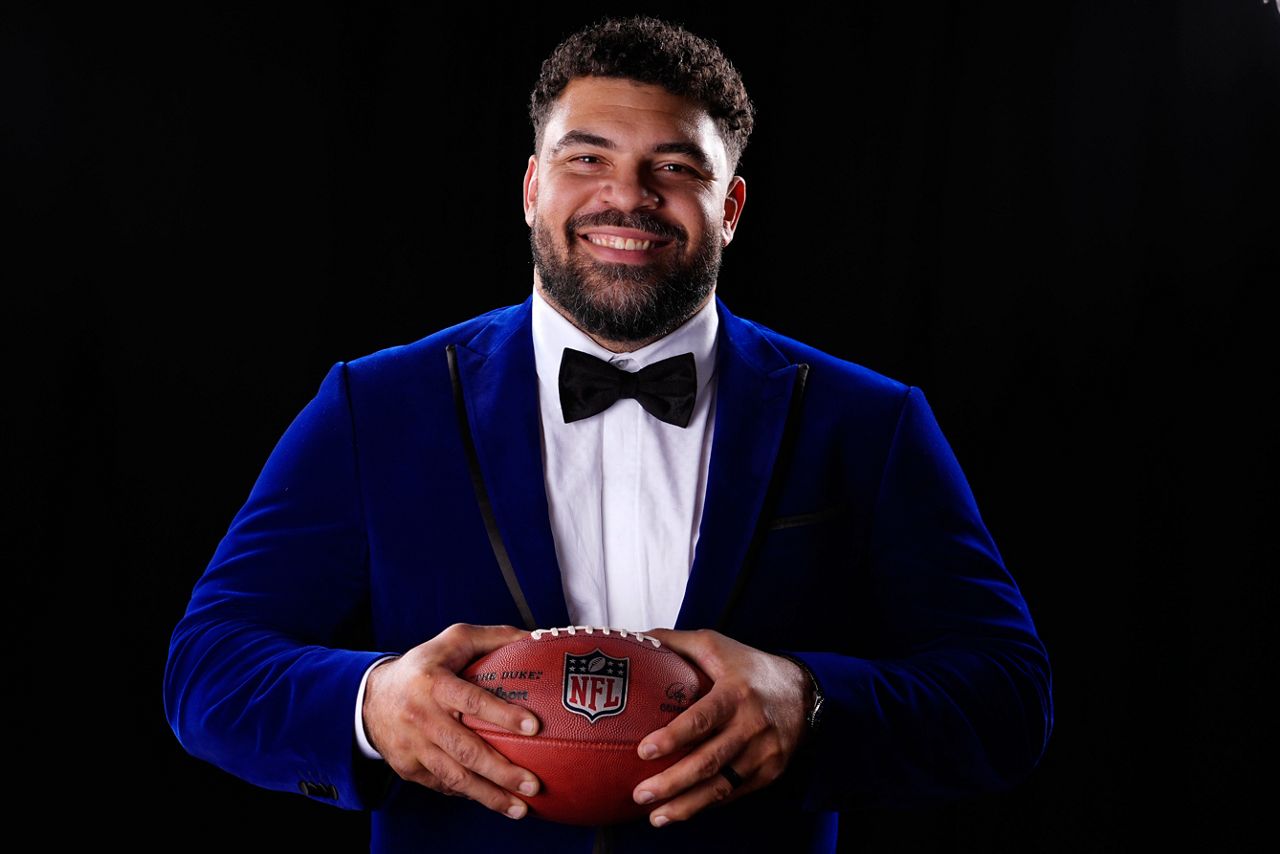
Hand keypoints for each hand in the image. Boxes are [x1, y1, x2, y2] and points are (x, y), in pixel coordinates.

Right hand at [362, 623, 541, 818]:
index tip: (533, 726)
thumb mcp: (453, 640)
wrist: (371, 698)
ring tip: (521, 808)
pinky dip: (470, 793)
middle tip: (533, 784)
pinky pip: (443, 785)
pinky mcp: (408, 768)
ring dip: (490, 796)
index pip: (471, 700)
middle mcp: (421, 717)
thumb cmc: (425, 666)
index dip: (502, 714)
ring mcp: (413, 746)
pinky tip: (494, 799)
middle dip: (501, 771)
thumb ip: (494, 637)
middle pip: (465, 750)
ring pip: (454, 777)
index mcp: (434, 683)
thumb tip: (535, 637)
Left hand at [631, 629, 810, 826]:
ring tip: (655, 816)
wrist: (803, 692)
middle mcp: (752, 725)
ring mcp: (763, 753)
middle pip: (709, 761)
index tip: (644, 750)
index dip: (674, 736)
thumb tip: (636, 639)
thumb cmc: (749, 667)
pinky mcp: (769, 772)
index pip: (702, 718)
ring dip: (686, 805)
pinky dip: (706, 805)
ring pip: (721, 786)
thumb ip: (676, 643)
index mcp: (735, 693)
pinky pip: (733, 793)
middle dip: (673, 781)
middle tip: (641, 793)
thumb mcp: (715, 645)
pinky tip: (680, 810)